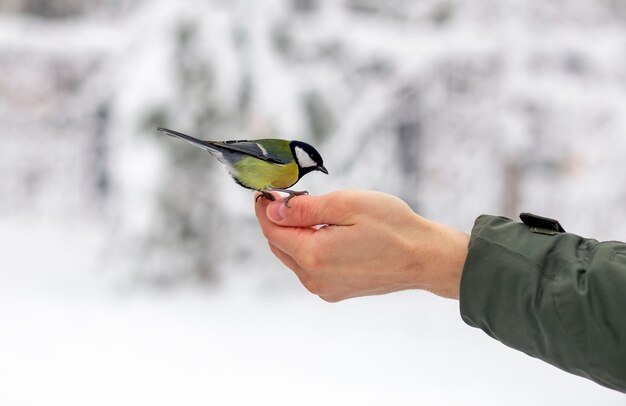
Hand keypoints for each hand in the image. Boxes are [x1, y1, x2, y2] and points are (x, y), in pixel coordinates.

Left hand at [254, 190, 469, 301]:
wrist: (424, 258)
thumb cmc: (392, 226)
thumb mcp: (346, 204)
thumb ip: (304, 208)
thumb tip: (273, 210)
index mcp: (312, 255)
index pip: (272, 230)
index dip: (265, 209)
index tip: (265, 191)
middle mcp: (313, 278)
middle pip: (279, 246)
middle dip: (278, 221)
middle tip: (287, 197)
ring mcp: (324, 289)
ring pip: (293, 257)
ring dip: (294, 235)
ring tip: (311, 213)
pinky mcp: (336, 291)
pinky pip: (310, 268)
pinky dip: (309, 249)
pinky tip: (326, 234)